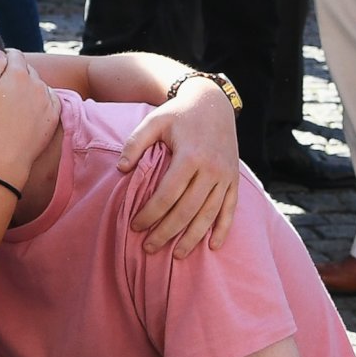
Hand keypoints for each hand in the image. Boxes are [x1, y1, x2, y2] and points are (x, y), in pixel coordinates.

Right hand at [0, 46, 61, 186]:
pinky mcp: (53, 116)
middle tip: (2, 90)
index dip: (3, 59)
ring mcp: (47, 100)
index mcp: (18, 73)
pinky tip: (28, 111)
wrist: (4, 159)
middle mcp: (37, 83)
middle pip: (26, 68)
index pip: (13, 53)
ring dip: (28, 87)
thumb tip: (0, 54)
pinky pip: (48, 99)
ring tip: (13, 105)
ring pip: (38, 84)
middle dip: (15, 73)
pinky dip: (39, 100)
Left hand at [118, 78, 238, 256]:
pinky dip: (222, 228)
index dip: (151, 214)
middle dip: (166, 232)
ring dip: (192, 237)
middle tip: (149, 247)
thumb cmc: (178, 113)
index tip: (135, 226)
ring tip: (176, 255)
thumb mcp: (153, 121)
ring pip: (209, 214)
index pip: (168, 194)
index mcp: (190, 155)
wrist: (213, 101)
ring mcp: (225, 176)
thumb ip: (135, 143)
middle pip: (187, 210)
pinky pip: (230, 209)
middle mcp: (211, 169)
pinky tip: (212, 245)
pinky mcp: (234, 180)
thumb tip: (121, 170)